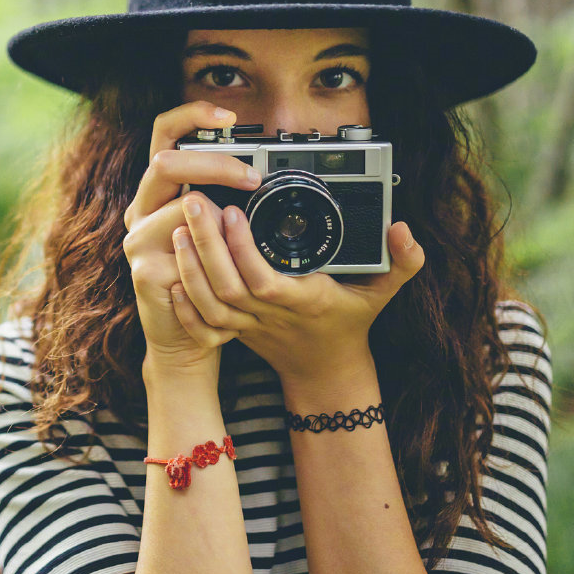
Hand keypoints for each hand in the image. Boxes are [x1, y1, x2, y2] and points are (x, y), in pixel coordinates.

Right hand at [121, 100, 265, 375]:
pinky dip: (210, 255)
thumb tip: (266, 170)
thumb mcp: (221, 233)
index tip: (228, 114)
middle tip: (251, 178)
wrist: (187, 341)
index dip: (191, 116)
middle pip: (165, 163)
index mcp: (160, 193)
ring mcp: (138, 240)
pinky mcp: (144, 271)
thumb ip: (229, 200)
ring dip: (218, 216)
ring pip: (179, 208)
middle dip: (214, 165)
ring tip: (244, 226)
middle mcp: (142, 209)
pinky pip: (183, 252)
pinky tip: (228, 266)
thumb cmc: (210, 284)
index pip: (164, 135)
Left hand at [170, 192, 425, 386]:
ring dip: (189, 267)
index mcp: (303, 301)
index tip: (233, 210)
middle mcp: (271, 315)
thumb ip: (402, 262)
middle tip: (194, 202)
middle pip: (227, 287)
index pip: (264, 280)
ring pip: (208, 304)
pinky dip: (182, 299)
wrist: (326, 371)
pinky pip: (200, 322)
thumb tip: (403, 230)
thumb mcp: (381, 292)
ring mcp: (248, 325)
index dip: (243, 250)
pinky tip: (171, 266)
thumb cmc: (350, 323)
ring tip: (179, 225)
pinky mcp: (232, 330)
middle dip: (205, 245)